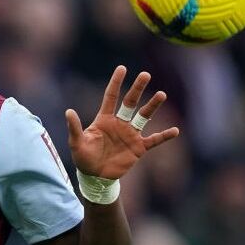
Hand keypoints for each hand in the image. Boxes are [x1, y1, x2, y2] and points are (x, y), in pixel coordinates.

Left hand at [65, 66, 179, 179]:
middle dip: (138, 89)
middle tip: (145, 75)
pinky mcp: (138, 148)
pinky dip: (164, 136)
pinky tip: (175, 130)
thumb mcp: (77, 143)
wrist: (95, 177)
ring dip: (152, 106)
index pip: (111, 97)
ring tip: (161, 94)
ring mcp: (130, 135)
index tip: (122, 68)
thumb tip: (68, 111)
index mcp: (104, 119)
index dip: (116, 83)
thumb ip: (75, 128)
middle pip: (130, 102)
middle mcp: (119, 123)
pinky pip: (154, 140)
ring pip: (144, 117)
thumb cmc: (84, 158)